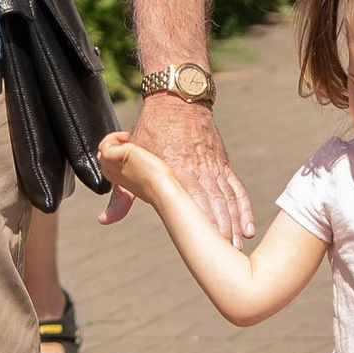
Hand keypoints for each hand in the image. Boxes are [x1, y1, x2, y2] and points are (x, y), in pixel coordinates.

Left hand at [103, 93, 253, 240]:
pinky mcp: (222, 163)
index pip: (191, 201)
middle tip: (228, 253)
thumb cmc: (152, 129)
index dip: (200, 222)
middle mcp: (199, 170)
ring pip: (227, 199)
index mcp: (177, 170)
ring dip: (234, 223)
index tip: (206, 244)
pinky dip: (243, 208)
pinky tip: (248, 227)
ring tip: (238, 246)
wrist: (178, 99)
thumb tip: (105, 220)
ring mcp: (213, 166)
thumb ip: (121, 195)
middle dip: (221, 229)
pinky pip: (236, 189)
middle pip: (214, 203)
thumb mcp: (132, 158)